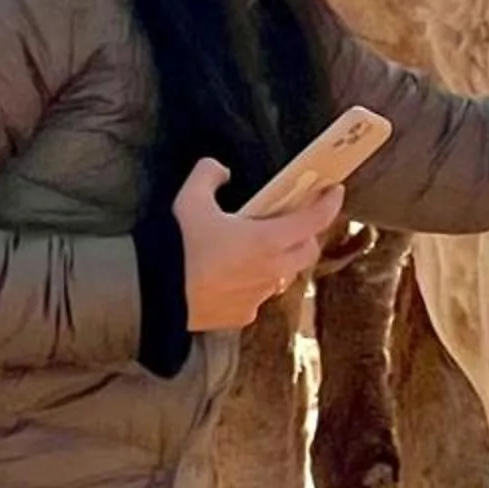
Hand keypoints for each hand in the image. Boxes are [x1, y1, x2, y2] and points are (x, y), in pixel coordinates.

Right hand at [175, 159, 340, 331]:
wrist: (154, 294)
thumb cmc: (177, 245)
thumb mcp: (190, 198)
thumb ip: (209, 175)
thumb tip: (221, 171)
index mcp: (267, 240)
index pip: (313, 221)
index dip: (329, 204)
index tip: (334, 191)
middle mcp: (272, 271)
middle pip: (307, 252)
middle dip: (306, 235)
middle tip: (292, 222)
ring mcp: (259, 297)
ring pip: (283, 276)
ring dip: (279, 261)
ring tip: (256, 251)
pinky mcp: (243, 316)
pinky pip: (258, 297)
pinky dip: (253, 285)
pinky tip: (231, 277)